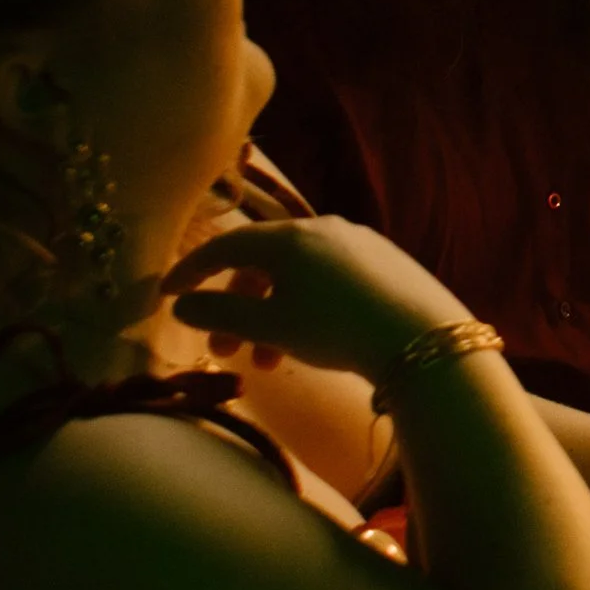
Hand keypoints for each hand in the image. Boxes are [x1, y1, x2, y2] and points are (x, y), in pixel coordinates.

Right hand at [167, 217, 471, 388]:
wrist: (422, 338)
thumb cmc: (335, 329)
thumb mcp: (270, 327)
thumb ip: (220, 314)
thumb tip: (182, 305)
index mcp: (288, 237)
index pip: (226, 246)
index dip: (192, 270)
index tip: (167, 294)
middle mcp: (322, 228)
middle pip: (262, 262)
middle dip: (235, 308)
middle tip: (221, 350)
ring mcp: (357, 242)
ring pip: (296, 275)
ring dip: (270, 315)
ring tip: (267, 361)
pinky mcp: (385, 261)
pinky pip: (327, 279)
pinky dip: (304, 307)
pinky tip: (309, 342)